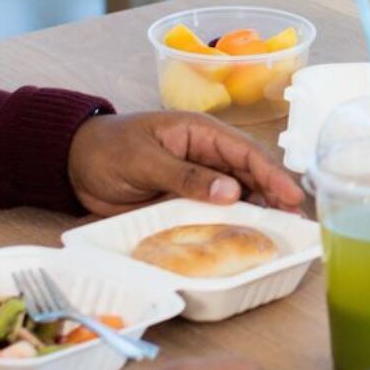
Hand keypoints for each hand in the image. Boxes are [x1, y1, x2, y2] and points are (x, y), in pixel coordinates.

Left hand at [66, 110, 307, 216]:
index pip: (246, 152)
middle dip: (275, 195)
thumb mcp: (145, 160)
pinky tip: (247, 236)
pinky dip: (233, 223)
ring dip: (259, 211)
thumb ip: (186, 176)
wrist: (74, 164)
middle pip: (250, 174)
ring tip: (281, 232)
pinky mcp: (186, 200)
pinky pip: (216, 211)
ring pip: (238, 194)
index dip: (273, 174)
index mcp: (201, 132)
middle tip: (296, 222)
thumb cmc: (108, 149)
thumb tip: (231, 193)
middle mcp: (207, 154)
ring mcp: (198, 179)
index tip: (292, 196)